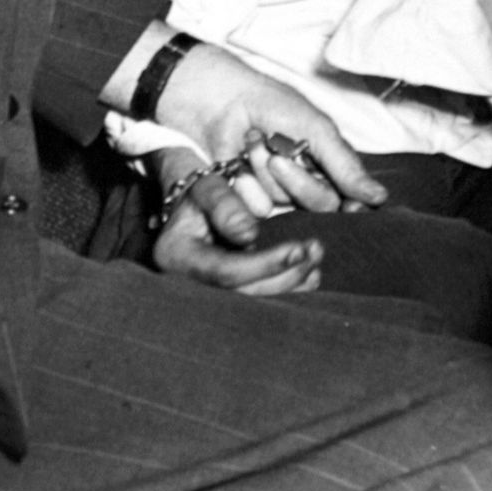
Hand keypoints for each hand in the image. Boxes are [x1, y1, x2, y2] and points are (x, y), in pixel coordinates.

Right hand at [150, 148, 323, 293]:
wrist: (195, 208)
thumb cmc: (201, 193)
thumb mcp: (207, 186)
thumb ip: (224, 204)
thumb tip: (248, 234)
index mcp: (176, 256)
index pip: (225, 272)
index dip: (264, 264)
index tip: (298, 248)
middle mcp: (188, 285)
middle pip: (242, 296)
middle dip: (284, 276)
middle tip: (315, 252)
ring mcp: (205, 295)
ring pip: (252, 304)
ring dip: (291, 285)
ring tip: (315, 261)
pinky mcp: (225, 296)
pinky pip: (257, 302)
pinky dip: (287, 291)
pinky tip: (310, 276)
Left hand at [157, 42, 387, 212]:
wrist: (222, 98)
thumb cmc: (272, 104)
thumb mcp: (317, 129)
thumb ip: (346, 165)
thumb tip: (380, 197)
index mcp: (328, 166)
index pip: (350, 197)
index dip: (351, 203)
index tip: (350, 205)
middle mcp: (306, 184)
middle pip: (321, 206)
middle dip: (299, 180)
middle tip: (279, 154)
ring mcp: (277, 194)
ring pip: (285, 206)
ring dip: (268, 171)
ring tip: (256, 142)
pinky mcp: (247, 199)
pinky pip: (256, 207)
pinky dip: (247, 180)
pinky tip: (239, 157)